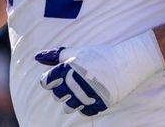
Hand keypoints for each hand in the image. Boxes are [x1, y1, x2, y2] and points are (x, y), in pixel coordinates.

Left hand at [35, 30, 164, 116]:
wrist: (127, 63)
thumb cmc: (100, 55)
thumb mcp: (77, 52)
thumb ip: (56, 55)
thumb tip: (37, 57)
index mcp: (67, 69)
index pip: (46, 82)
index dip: (52, 79)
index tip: (61, 76)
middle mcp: (74, 83)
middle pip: (56, 95)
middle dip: (63, 89)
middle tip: (76, 80)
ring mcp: (86, 96)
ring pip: (68, 107)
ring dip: (73, 99)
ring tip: (83, 88)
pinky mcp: (97, 105)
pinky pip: (83, 111)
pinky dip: (85, 105)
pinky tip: (92, 94)